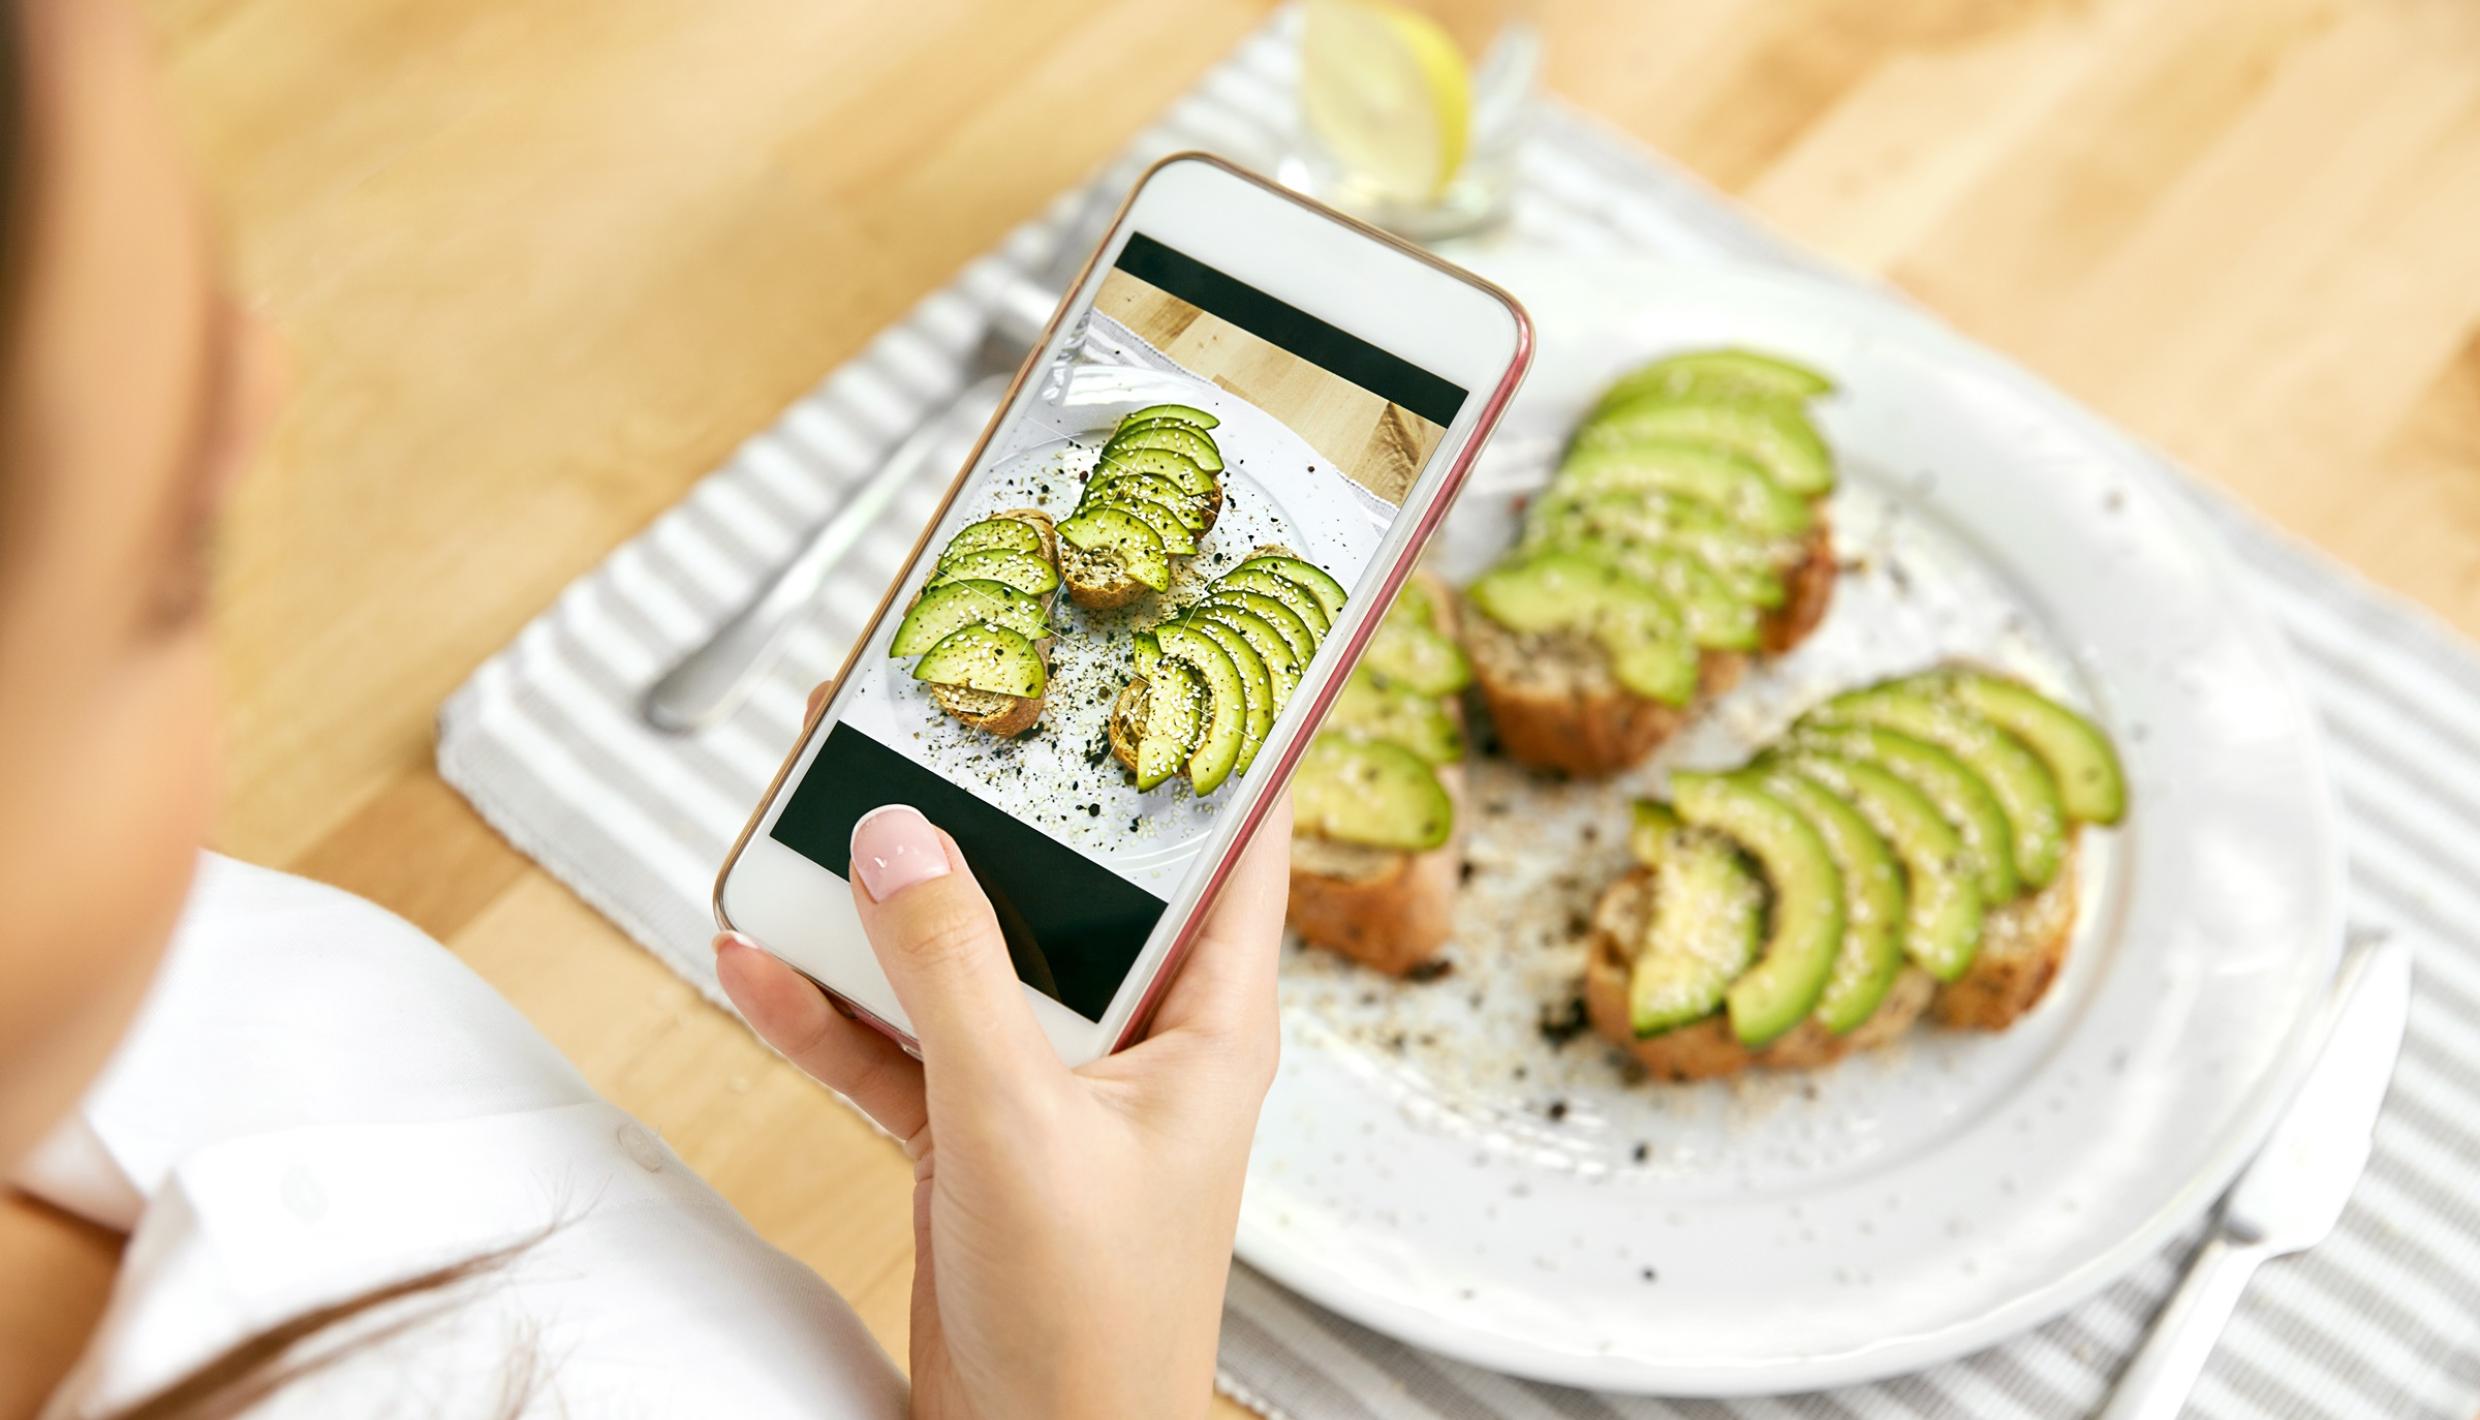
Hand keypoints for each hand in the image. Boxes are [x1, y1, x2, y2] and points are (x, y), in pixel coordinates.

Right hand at [715, 685, 1288, 1419]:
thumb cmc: (1090, 1328)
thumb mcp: (1017, 1124)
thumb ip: (953, 976)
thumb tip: (900, 840)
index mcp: (1212, 1021)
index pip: (1237, 843)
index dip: (1213, 740)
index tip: (1168, 643)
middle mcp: (1140, 1038)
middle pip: (1074, 881)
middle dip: (1000, 801)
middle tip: (938, 699)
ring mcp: (1050, 1084)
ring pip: (969, 954)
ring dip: (889, 898)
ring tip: (820, 802)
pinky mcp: (974, 1134)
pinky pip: (895, 1043)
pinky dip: (828, 1010)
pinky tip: (755, 957)